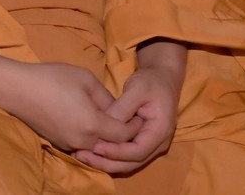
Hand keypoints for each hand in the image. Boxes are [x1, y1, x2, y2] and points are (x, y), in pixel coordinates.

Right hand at [0, 62, 135, 154]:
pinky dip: (91, 138)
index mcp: (93, 125)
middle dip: (123, 135)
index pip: (124, 134)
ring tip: (111, 120)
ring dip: (106, 138)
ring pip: (97, 148)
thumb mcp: (85, 79)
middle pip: (112, 146)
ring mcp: (69, 144)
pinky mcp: (59, 143)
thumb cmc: (52, 78)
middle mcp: (83, 141)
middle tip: (129, 119)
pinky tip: (90, 122)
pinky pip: (82, 145)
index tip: (139, 113)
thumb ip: (106, 96)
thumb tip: (116, 108)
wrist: (17, 89)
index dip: (134, 125)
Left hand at [75, 44, 184, 174]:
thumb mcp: (137, 88)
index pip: (138, 151)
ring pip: (128, 164)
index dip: (117, 152)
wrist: (161, 80)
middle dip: (107, 162)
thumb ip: (122, 108)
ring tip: (83, 157)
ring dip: (106, 163)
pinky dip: (109, 157)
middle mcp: (158, 144)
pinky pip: (125, 157)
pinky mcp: (141, 144)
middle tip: (83, 157)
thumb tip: (105, 124)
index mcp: (160, 131)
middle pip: (132, 163)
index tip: (96, 147)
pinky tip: (91, 152)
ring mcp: (151, 146)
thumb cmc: (150, 82)